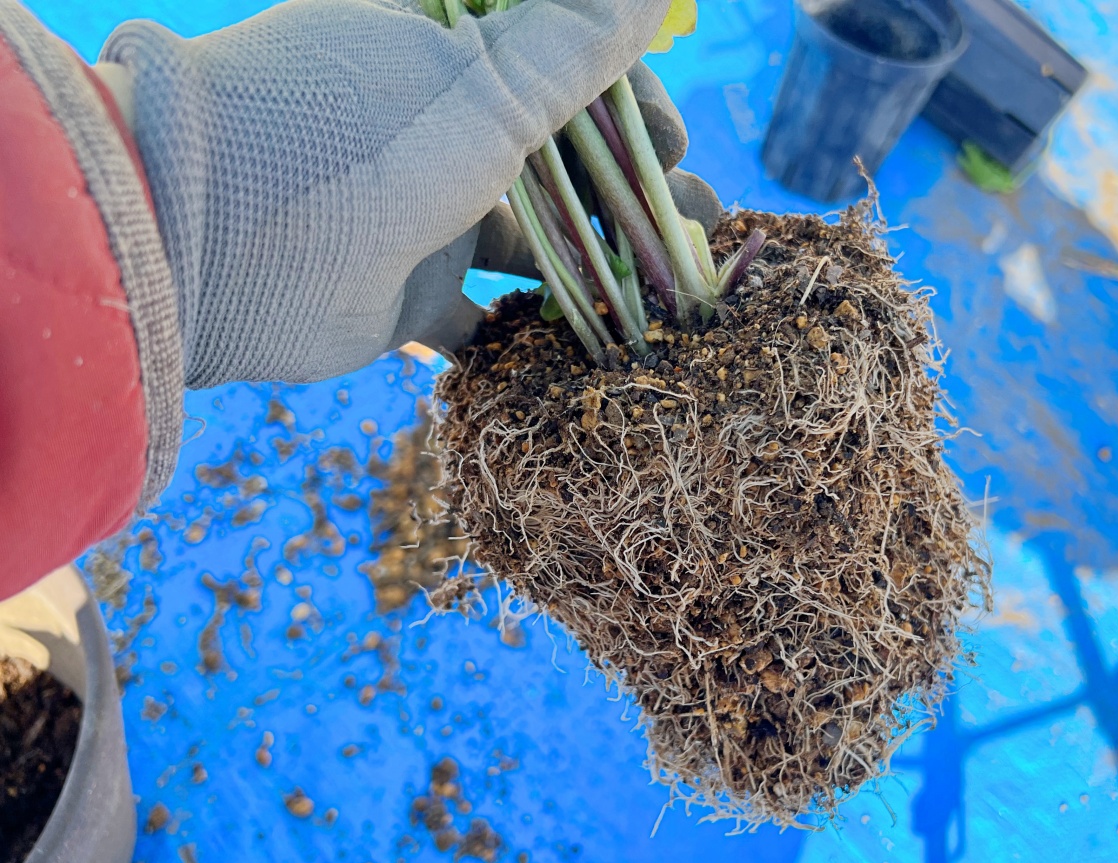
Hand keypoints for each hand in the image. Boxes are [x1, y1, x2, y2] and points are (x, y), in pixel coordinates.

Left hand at [100, 0, 717, 387]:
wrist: (213, 244)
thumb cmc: (357, 135)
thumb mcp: (489, 82)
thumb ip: (577, 45)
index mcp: (444, 51)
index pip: (560, 64)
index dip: (626, 103)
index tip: (671, 144)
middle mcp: (433, 128)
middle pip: (555, 157)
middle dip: (627, 191)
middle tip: (687, 225)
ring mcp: (418, 213)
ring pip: (528, 239)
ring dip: (596, 264)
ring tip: (662, 294)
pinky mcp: (402, 293)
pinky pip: (480, 314)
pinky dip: (529, 332)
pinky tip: (587, 346)